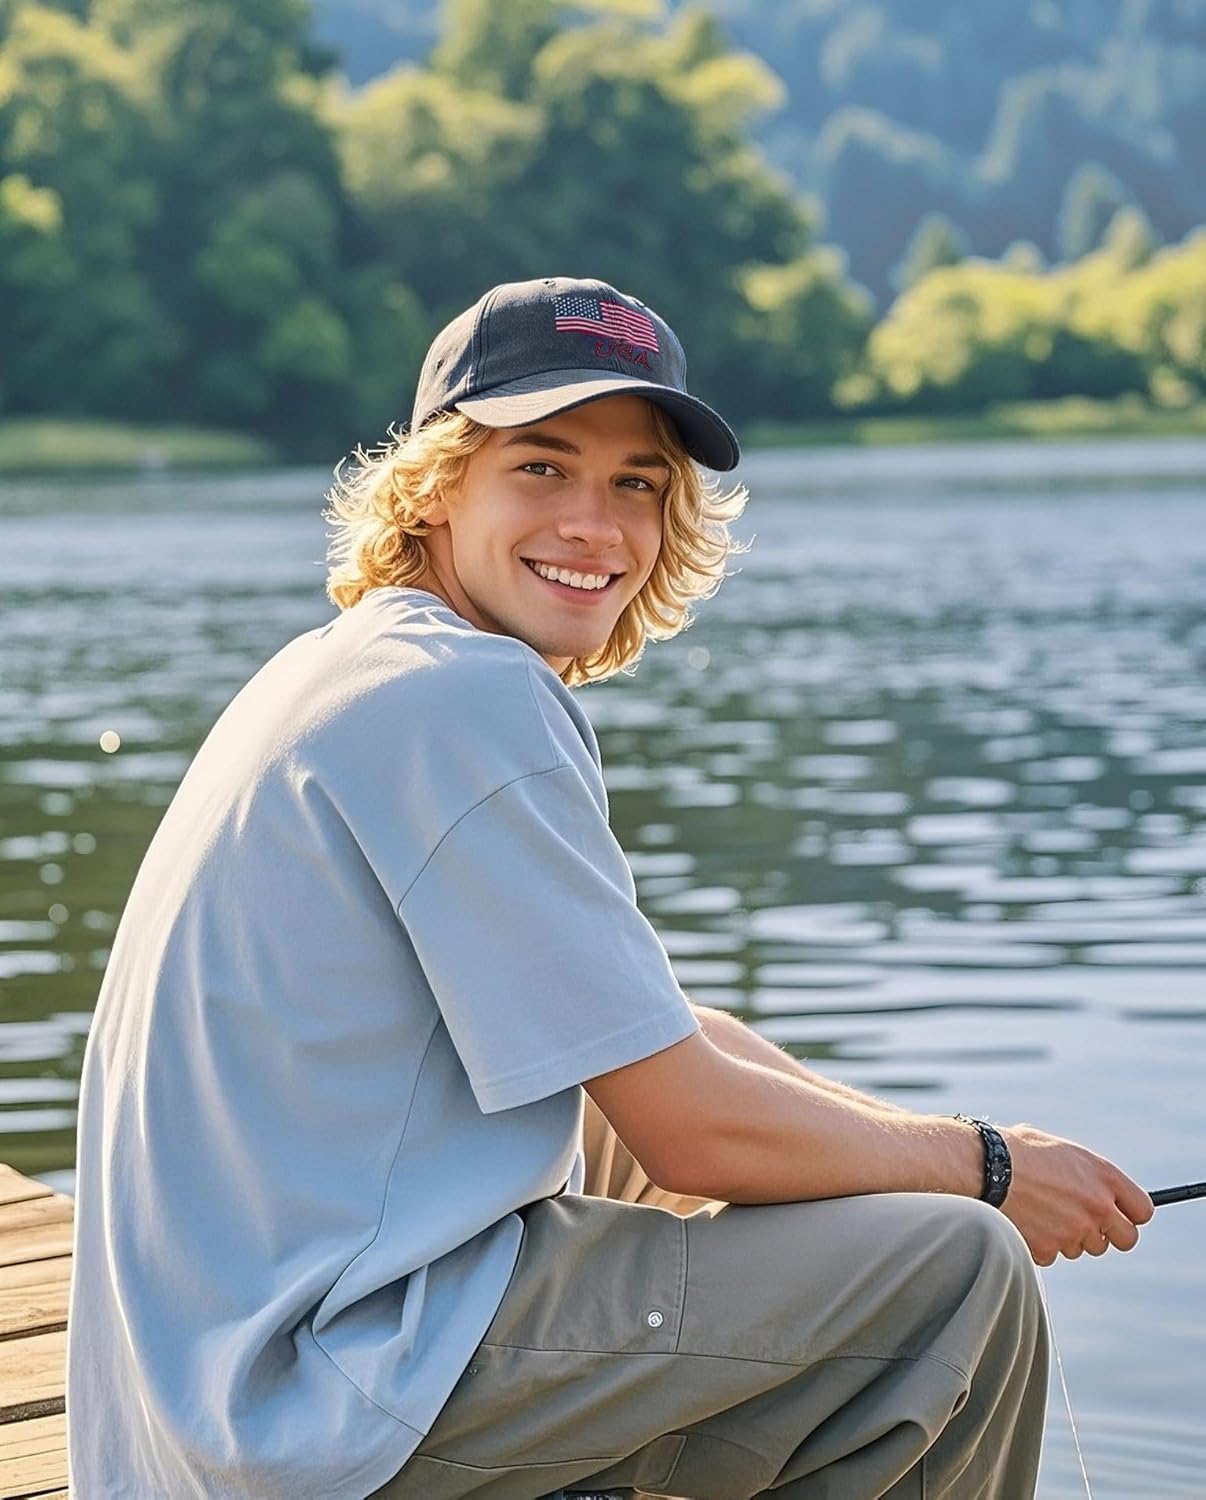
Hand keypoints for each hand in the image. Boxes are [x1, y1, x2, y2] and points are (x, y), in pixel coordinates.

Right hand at [998, 1124, 1153, 1265]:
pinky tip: (1025, 1219)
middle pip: (1126, 1239)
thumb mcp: (1061, 1151)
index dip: (1131, 1213)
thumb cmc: (1017, 1150)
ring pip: (1086, 1247)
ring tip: (1042, 1211)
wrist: (982, 1166)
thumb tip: (1097, 1188)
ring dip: (1071, 1236)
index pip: (1143, 1209)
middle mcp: (1097, 1206)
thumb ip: (1087, 1174)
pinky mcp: (1051, 1249)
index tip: (1119, 1214)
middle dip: (1109, 1234)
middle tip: (1086, 1223)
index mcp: (1104, 1176)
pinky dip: (1042, 1242)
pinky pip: (1054, 1254)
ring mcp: (1076, 1231)